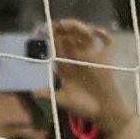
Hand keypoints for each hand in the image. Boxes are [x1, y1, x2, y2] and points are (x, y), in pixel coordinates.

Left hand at [47, 19, 138, 138]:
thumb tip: (32, 91)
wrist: (104, 114)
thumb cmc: (83, 107)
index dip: (49, 38)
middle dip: (62, 29)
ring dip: (79, 28)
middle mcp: (77, 59)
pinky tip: (96, 32)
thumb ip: (48, 94)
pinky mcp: (106, 60)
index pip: (56, 47)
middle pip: (70, 38)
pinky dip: (103, 35)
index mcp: (65, 65)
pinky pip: (107, 43)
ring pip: (86, 37)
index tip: (42, 30)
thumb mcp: (62, 100)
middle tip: (56, 24)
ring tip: (70, 24)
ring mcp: (92, 58)